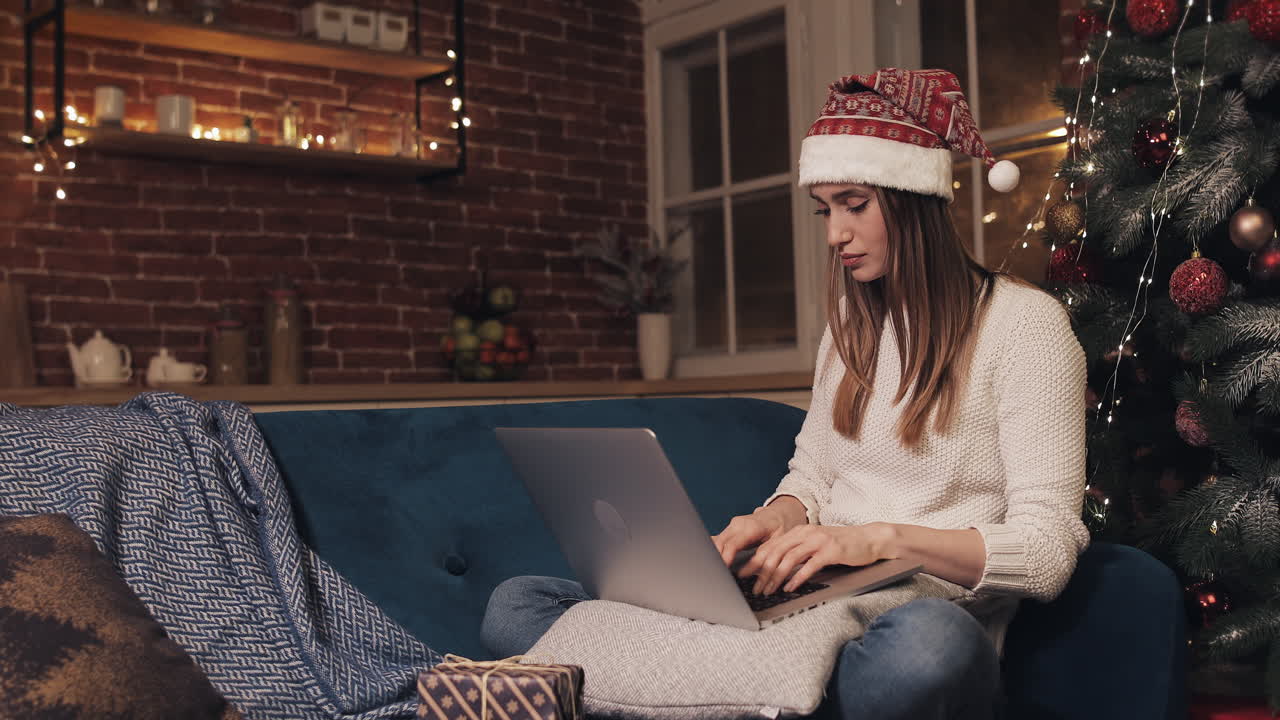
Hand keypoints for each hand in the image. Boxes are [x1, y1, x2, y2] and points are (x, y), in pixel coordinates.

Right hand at [711, 506, 788, 567]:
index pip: (733, 543)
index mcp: (751, 527)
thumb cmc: (779, 529)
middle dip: (715, 558)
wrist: (776, 515)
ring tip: (713, 571)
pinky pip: (718, 540)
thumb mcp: (779, 542)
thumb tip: (757, 570)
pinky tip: (712, 561)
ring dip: (713, 555)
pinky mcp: (729, 529)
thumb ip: (766, 554)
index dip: (725, 556)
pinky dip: (714, 551)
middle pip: (720, 543)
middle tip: (715, 575)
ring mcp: (732, 525)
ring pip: (716, 541)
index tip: (722, 568)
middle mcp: (738, 524)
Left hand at [737, 524, 889, 595]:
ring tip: (768, 591)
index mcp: (798, 532)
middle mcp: (805, 533)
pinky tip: (789, 588)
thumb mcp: (815, 545)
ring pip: (789, 559)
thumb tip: (775, 569)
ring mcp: (818, 540)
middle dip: (761, 572)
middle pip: (776, 552)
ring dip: (776, 577)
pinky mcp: (830, 550)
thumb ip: (797, 552)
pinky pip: (809, 565)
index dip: (755, 561)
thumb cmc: (841, 546)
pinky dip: (797, 578)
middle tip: (753, 588)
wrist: (869, 539)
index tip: (744, 575)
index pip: (771, 546)